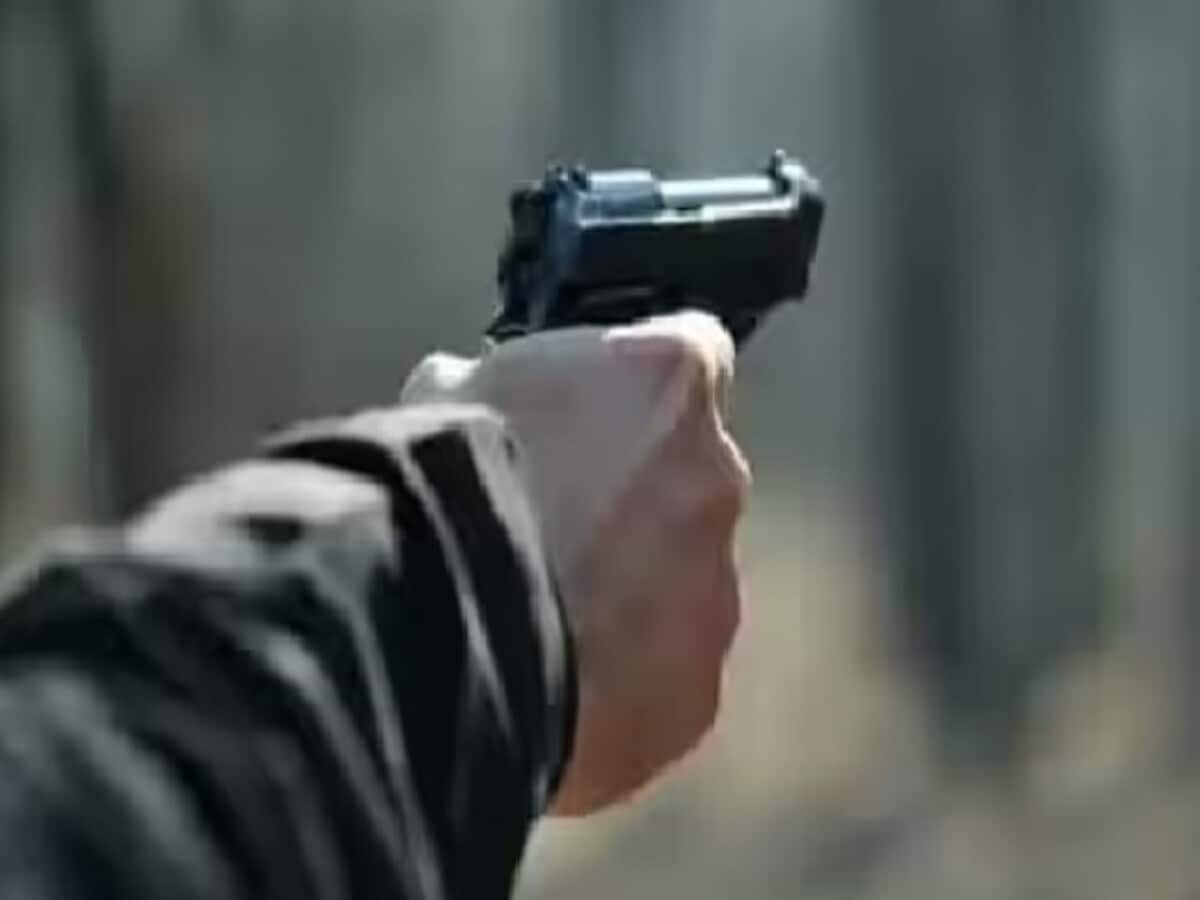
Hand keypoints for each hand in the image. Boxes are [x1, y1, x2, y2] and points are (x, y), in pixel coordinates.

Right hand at [402, 312, 749, 815]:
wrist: (440, 632)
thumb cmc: (444, 487)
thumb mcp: (450, 397)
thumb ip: (495, 385)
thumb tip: (475, 390)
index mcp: (667, 383)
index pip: (690, 354)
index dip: (638, 387)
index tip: (597, 413)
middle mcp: (717, 479)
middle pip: (692, 479)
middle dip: (638, 499)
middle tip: (558, 530)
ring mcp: (716, 592)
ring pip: (684, 585)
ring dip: (632, 593)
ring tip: (545, 620)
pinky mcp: (695, 692)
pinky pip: (665, 675)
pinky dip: (622, 677)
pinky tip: (553, 688)